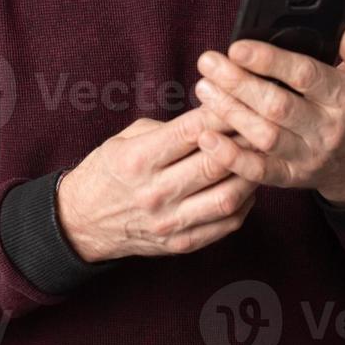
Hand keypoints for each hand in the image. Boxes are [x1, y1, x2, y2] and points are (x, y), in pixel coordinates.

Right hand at [55, 106, 260, 262]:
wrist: (82, 222)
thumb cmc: (108, 171)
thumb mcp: (126, 139)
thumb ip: (168, 130)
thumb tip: (213, 116)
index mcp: (138, 159)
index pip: (191, 131)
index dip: (222, 113)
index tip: (241, 99)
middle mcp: (155, 192)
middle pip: (214, 163)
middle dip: (244, 141)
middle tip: (262, 125)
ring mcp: (169, 222)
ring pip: (227, 197)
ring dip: (251, 174)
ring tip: (261, 156)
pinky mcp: (180, 244)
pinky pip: (226, 225)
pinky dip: (245, 203)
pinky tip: (248, 186)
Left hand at [192, 25, 344, 204]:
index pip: (305, 76)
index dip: (269, 61)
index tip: (237, 47)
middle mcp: (327, 128)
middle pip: (277, 105)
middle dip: (238, 83)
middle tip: (207, 63)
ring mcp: (307, 156)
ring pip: (264, 136)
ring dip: (230, 113)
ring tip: (203, 89)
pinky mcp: (291, 178)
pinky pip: (258, 172)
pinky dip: (230, 158)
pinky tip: (206, 138)